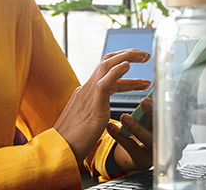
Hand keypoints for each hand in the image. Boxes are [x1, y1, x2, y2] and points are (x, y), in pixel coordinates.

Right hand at [54, 49, 150, 163]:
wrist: (59, 150)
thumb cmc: (73, 141)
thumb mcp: (87, 121)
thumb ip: (95, 113)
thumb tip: (104, 115)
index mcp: (86, 93)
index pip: (106, 73)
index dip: (123, 68)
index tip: (137, 68)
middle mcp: (87, 89)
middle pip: (107, 63)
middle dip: (127, 55)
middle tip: (146, 55)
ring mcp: (88, 95)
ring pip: (106, 66)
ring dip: (127, 57)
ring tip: (144, 56)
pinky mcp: (93, 106)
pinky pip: (104, 84)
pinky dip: (116, 72)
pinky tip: (127, 65)